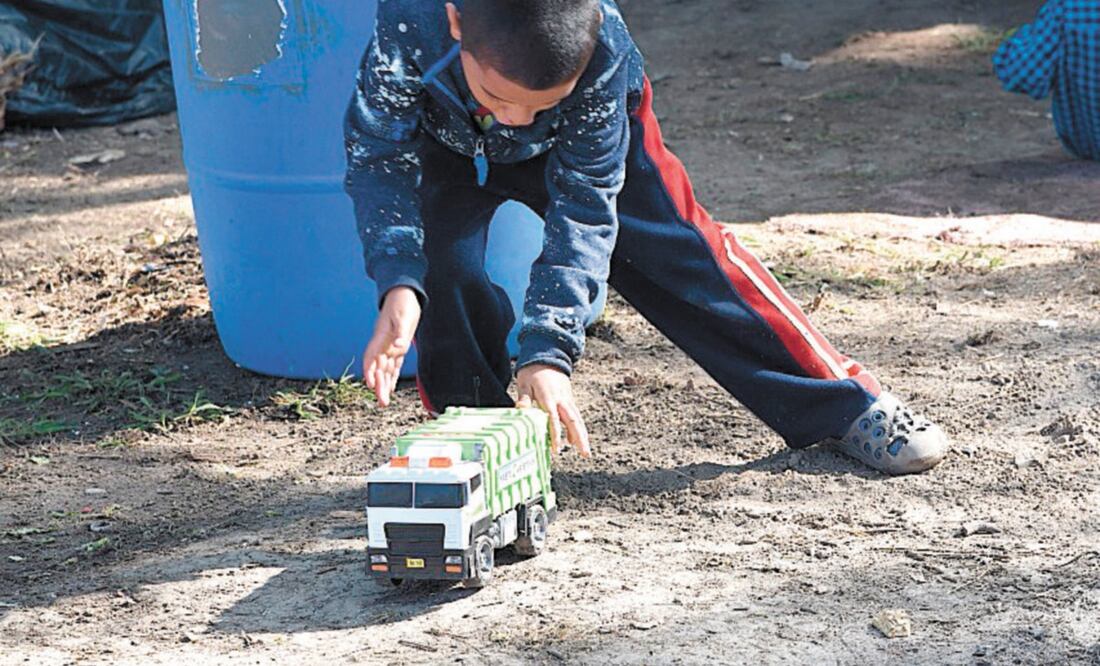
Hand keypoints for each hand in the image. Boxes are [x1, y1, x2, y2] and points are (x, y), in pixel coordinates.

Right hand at [363, 286, 420, 406]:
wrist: (404, 292)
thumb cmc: (403, 302)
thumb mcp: (403, 316)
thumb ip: (401, 333)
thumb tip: (400, 347)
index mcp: (381, 337)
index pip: (371, 357)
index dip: (370, 371)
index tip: (370, 385)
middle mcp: (383, 344)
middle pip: (378, 367)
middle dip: (379, 385)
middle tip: (382, 402)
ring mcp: (389, 345)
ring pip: (384, 369)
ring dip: (384, 385)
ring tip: (384, 402)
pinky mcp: (397, 346)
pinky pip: (393, 365)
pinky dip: (391, 376)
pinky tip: (390, 387)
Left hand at [515, 364, 590, 456]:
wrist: (547, 355)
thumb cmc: (532, 371)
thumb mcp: (524, 383)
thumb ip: (524, 398)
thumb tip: (520, 411)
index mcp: (549, 396)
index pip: (554, 418)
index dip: (556, 434)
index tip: (557, 448)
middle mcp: (561, 399)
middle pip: (573, 421)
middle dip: (580, 438)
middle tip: (585, 453)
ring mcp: (567, 399)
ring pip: (577, 419)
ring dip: (582, 436)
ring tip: (585, 452)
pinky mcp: (569, 398)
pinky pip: (575, 415)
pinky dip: (577, 428)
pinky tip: (574, 440)